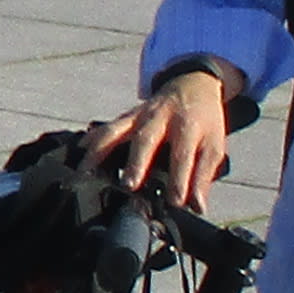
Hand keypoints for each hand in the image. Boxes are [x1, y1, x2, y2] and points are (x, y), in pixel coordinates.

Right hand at [86, 68, 234, 207]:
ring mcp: (141, 115)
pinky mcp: (128, 115)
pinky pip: (107, 126)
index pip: (183, 155)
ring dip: (102, 150)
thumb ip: (203, 176)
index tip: (175, 202)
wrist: (193, 85)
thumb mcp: (214, 145)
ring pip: (118, 130)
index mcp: (188, 126)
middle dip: (137, 162)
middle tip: (128, 184)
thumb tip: (197, 206)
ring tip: (88, 170)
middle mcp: (162, 118)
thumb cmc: (204, 121)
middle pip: (147, 139)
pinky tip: (79, 150)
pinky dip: (92, 138)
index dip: (180, 180)